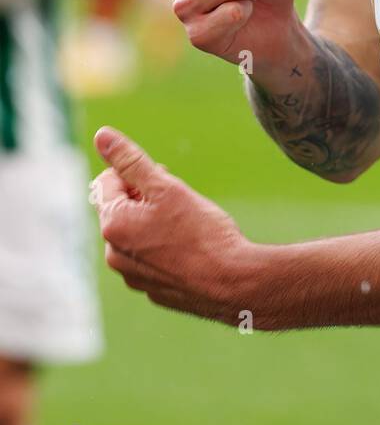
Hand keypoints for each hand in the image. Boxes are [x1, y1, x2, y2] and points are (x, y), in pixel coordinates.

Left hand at [91, 127, 256, 323]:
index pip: (108, 182)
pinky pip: (152, 258)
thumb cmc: (201, 232)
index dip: (138, 173)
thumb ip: (131, 161)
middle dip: (146, 198)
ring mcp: (132, 276)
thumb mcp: (166, 187)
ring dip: (155, 222)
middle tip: (181, 201)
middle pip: (123, 208)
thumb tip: (103, 135)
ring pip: (137, 234)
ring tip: (188, 225)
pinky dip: (166, 247)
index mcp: (113, 225)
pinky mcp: (152, 289)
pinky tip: (192, 248)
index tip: (166, 178)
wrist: (231, 282)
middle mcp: (114, 254)